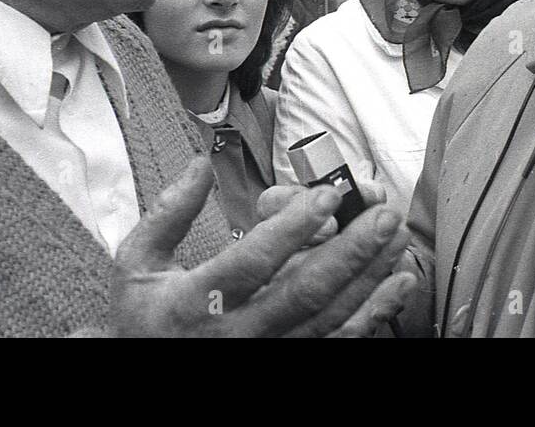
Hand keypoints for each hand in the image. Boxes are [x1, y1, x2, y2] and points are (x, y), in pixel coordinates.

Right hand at [109, 158, 414, 336]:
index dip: (290, 229)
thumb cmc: (141, 317)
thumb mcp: (137, 262)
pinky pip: (337, 343)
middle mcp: (234, 335)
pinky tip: (397, 283)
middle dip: (348, 251)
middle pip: (302, 293)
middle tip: (382, 214)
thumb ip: (169, 211)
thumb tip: (200, 162)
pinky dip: (373, 314)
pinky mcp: (285, 364)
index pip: (250, 263)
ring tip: (397, 237)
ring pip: (328, 319)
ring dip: (368, 278)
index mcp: (194, 303)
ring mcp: (264, 355)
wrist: (138, 372)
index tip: (326, 194)